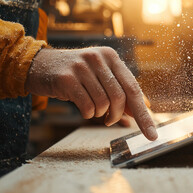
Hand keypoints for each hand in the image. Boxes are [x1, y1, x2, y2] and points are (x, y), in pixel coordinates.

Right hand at [25, 47, 157, 140]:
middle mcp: (98, 58)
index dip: (144, 115)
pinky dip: (87, 113)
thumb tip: (142, 113)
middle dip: (116, 115)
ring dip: (100, 114)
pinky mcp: (67, 78)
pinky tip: (83, 108)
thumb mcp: (100, 78)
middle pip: (120, 97)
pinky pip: (86, 106)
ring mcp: (82, 66)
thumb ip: (122, 93)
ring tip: (92, 109)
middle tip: (109, 120)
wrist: (39, 66)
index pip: (134, 89)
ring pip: (103, 103)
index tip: (152, 135)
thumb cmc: (76, 76)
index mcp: (111, 57)